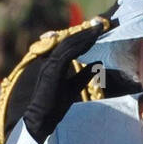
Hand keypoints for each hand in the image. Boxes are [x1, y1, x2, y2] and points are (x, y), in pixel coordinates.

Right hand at [22, 18, 112, 143]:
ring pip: (68, 43)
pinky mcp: (51, 69)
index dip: (84, 37)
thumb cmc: (55, 106)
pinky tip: (90, 41)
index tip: (98, 30)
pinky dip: (79, 45)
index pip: (70, 45)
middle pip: (69, 40)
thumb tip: (97, 63)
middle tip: (101, 24)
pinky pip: (67, 52)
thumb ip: (84, 75)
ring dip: (84, 35)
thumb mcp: (74, 86)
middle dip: (86, 32)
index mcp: (54, 62)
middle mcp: (50, 59)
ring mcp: (49, 63)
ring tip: (98, 29)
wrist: (41, 119)